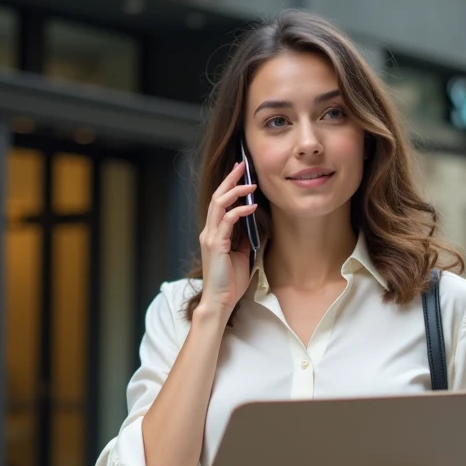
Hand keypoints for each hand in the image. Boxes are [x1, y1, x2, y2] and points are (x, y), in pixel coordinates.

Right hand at [197, 161, 257, 316]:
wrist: (220, 300)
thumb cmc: (230, 281)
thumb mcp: (242, 254)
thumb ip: (245, 238)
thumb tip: (256, 223)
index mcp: (214, 232)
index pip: (220, 202)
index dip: (230, 186)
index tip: (241, 173)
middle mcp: (209, 231)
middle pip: (217, 196)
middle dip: (230, 179)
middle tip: (242, 165)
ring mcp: (210, 237)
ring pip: (219, 204)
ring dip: (235, 191)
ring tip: (250, 184)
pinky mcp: (215, 244)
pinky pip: (227, 221)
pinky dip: (240, 211)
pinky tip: (252, 206)